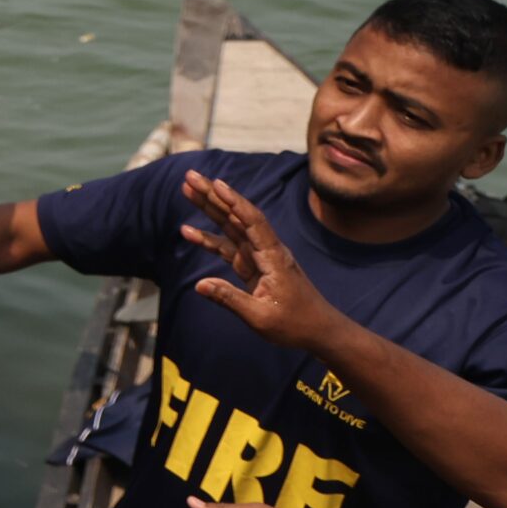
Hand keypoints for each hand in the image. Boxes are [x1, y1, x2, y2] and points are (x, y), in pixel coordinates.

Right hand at [181, 170, 345, 353]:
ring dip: (210, 208)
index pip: (252, 222)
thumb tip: (199, 284)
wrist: (319, 331)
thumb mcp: (261, 316)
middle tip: (190, 176)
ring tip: (187, 190)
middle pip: (237, 216)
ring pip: (230, 227)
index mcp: (273, 257)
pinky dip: (209, 239)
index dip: (234, 201)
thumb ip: (229, 299)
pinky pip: (227, 247)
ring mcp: (259, 257)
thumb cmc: (295, 324)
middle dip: (213, 195)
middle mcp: (266, 250)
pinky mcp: (253, 267)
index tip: (215, 183)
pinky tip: (188, 232)